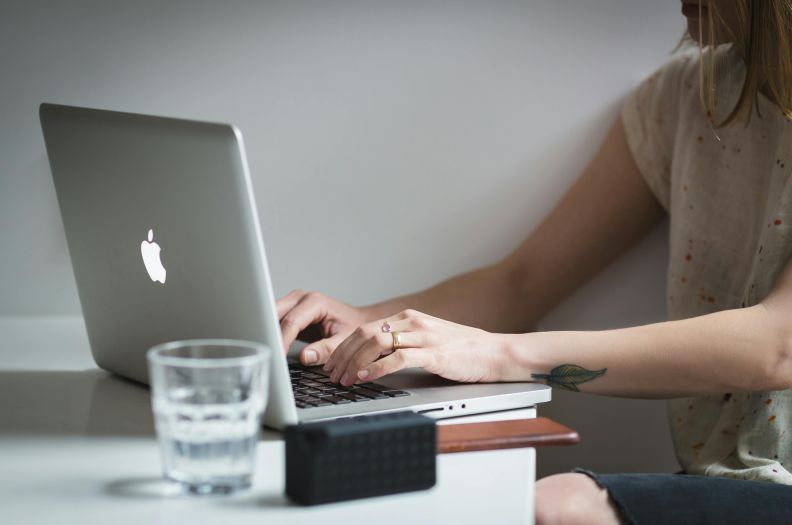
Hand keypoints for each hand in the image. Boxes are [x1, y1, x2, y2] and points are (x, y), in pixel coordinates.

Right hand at [276, 289, 369, 364]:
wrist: (356, 320)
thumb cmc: (353, 327)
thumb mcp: (344, 340)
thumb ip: (327, 349)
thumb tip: (306, 357)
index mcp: (315, 302)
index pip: (291, 321)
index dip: (282, 340)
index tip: (277, 357)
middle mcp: (301, 298)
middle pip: (275, 314)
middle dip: (269, 335)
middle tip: (267, 355)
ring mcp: (293, 303)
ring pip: (271, 316)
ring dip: (267, 333)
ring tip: (267, 352)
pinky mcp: (289, 311)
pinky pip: (274, 321)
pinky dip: (271, 334)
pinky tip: (272, 347)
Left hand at [323, 309, 507, 385]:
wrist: (495, 353)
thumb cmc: (462, 351)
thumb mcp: (426, 341)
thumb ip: (402, 345)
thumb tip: (372, 360)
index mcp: (408, 318)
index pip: (365, 329)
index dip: (344, 347)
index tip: (332, 363)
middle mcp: (413, 323)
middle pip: (365, 334)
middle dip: (343, 355)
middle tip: (331, 374)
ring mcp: (424, 337)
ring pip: (376, 343)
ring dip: (354, 362)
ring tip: (344, 378)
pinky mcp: (435, 354)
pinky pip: (398, 358)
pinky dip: (376, 368)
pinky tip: (365, 378)